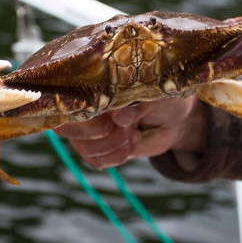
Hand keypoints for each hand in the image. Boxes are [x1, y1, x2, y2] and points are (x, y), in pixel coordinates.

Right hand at [55, 97, 206, 168]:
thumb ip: (136, 101)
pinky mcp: (100, 147)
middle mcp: (83, 104)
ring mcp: (88, 128)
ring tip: (134, 132)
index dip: (79, 111)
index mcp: (91, 81)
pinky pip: (96, 161)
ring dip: (113, 144)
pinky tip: (134, 141)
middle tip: (126, 125)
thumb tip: (118, 115)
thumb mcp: (155, 91)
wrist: (177, 117)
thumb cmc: (163, 93)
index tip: (106, 114)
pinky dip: (117, 156)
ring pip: (83, 147)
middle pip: (64, 127)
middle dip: (97, 131)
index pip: (64, 97)